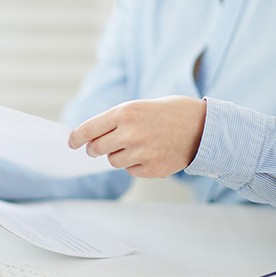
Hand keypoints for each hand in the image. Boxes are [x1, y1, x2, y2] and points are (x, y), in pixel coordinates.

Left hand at [68, 96, 205, 177]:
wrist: (203, 126)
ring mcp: (140, 152)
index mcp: (125, 112)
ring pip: (113, 161)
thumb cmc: (170, 112)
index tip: (72, 142)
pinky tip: (151, 153)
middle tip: (102, 146)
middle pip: (97, 148)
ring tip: (138, 144)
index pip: (88, 129)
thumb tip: (91, 137)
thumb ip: (116, 120)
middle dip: (96, 148)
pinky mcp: (151, 168)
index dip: (76, 138)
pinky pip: (130, 170)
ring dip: (119, 155)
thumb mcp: (140, 106)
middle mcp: (130, 132)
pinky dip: (136, 164)